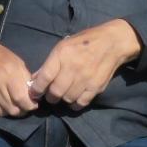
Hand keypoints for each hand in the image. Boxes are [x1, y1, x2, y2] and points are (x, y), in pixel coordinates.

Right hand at [0, 43, 37, 116]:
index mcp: (10, 74)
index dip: (30, 105)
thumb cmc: (1, 58)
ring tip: (12, 103)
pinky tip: (1, 102)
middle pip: (14, 109)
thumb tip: (34, 94)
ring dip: (10, 110)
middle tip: (23, 105)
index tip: (33, 104)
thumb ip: (26, 79)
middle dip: (22, 110)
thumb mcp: (17, 63)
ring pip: (4, 113)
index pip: (22, 99)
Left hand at [27, 20, 143, 109]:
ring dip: (62, 99)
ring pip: (67, 99)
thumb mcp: (63, 46)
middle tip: (50, 95)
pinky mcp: (96, 87)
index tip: (35, 93)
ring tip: (63, 95)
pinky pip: (81, 103)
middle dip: (50, 96)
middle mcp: (73, 67)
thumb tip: (34, 79)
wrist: (111, 43)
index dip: (37, 89)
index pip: (45, 77)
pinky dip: (75, 104)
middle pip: (55, 92)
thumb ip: (49, 64)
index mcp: (62, 54)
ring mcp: (86, 78)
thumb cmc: (83, 42)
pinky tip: (74, 99)